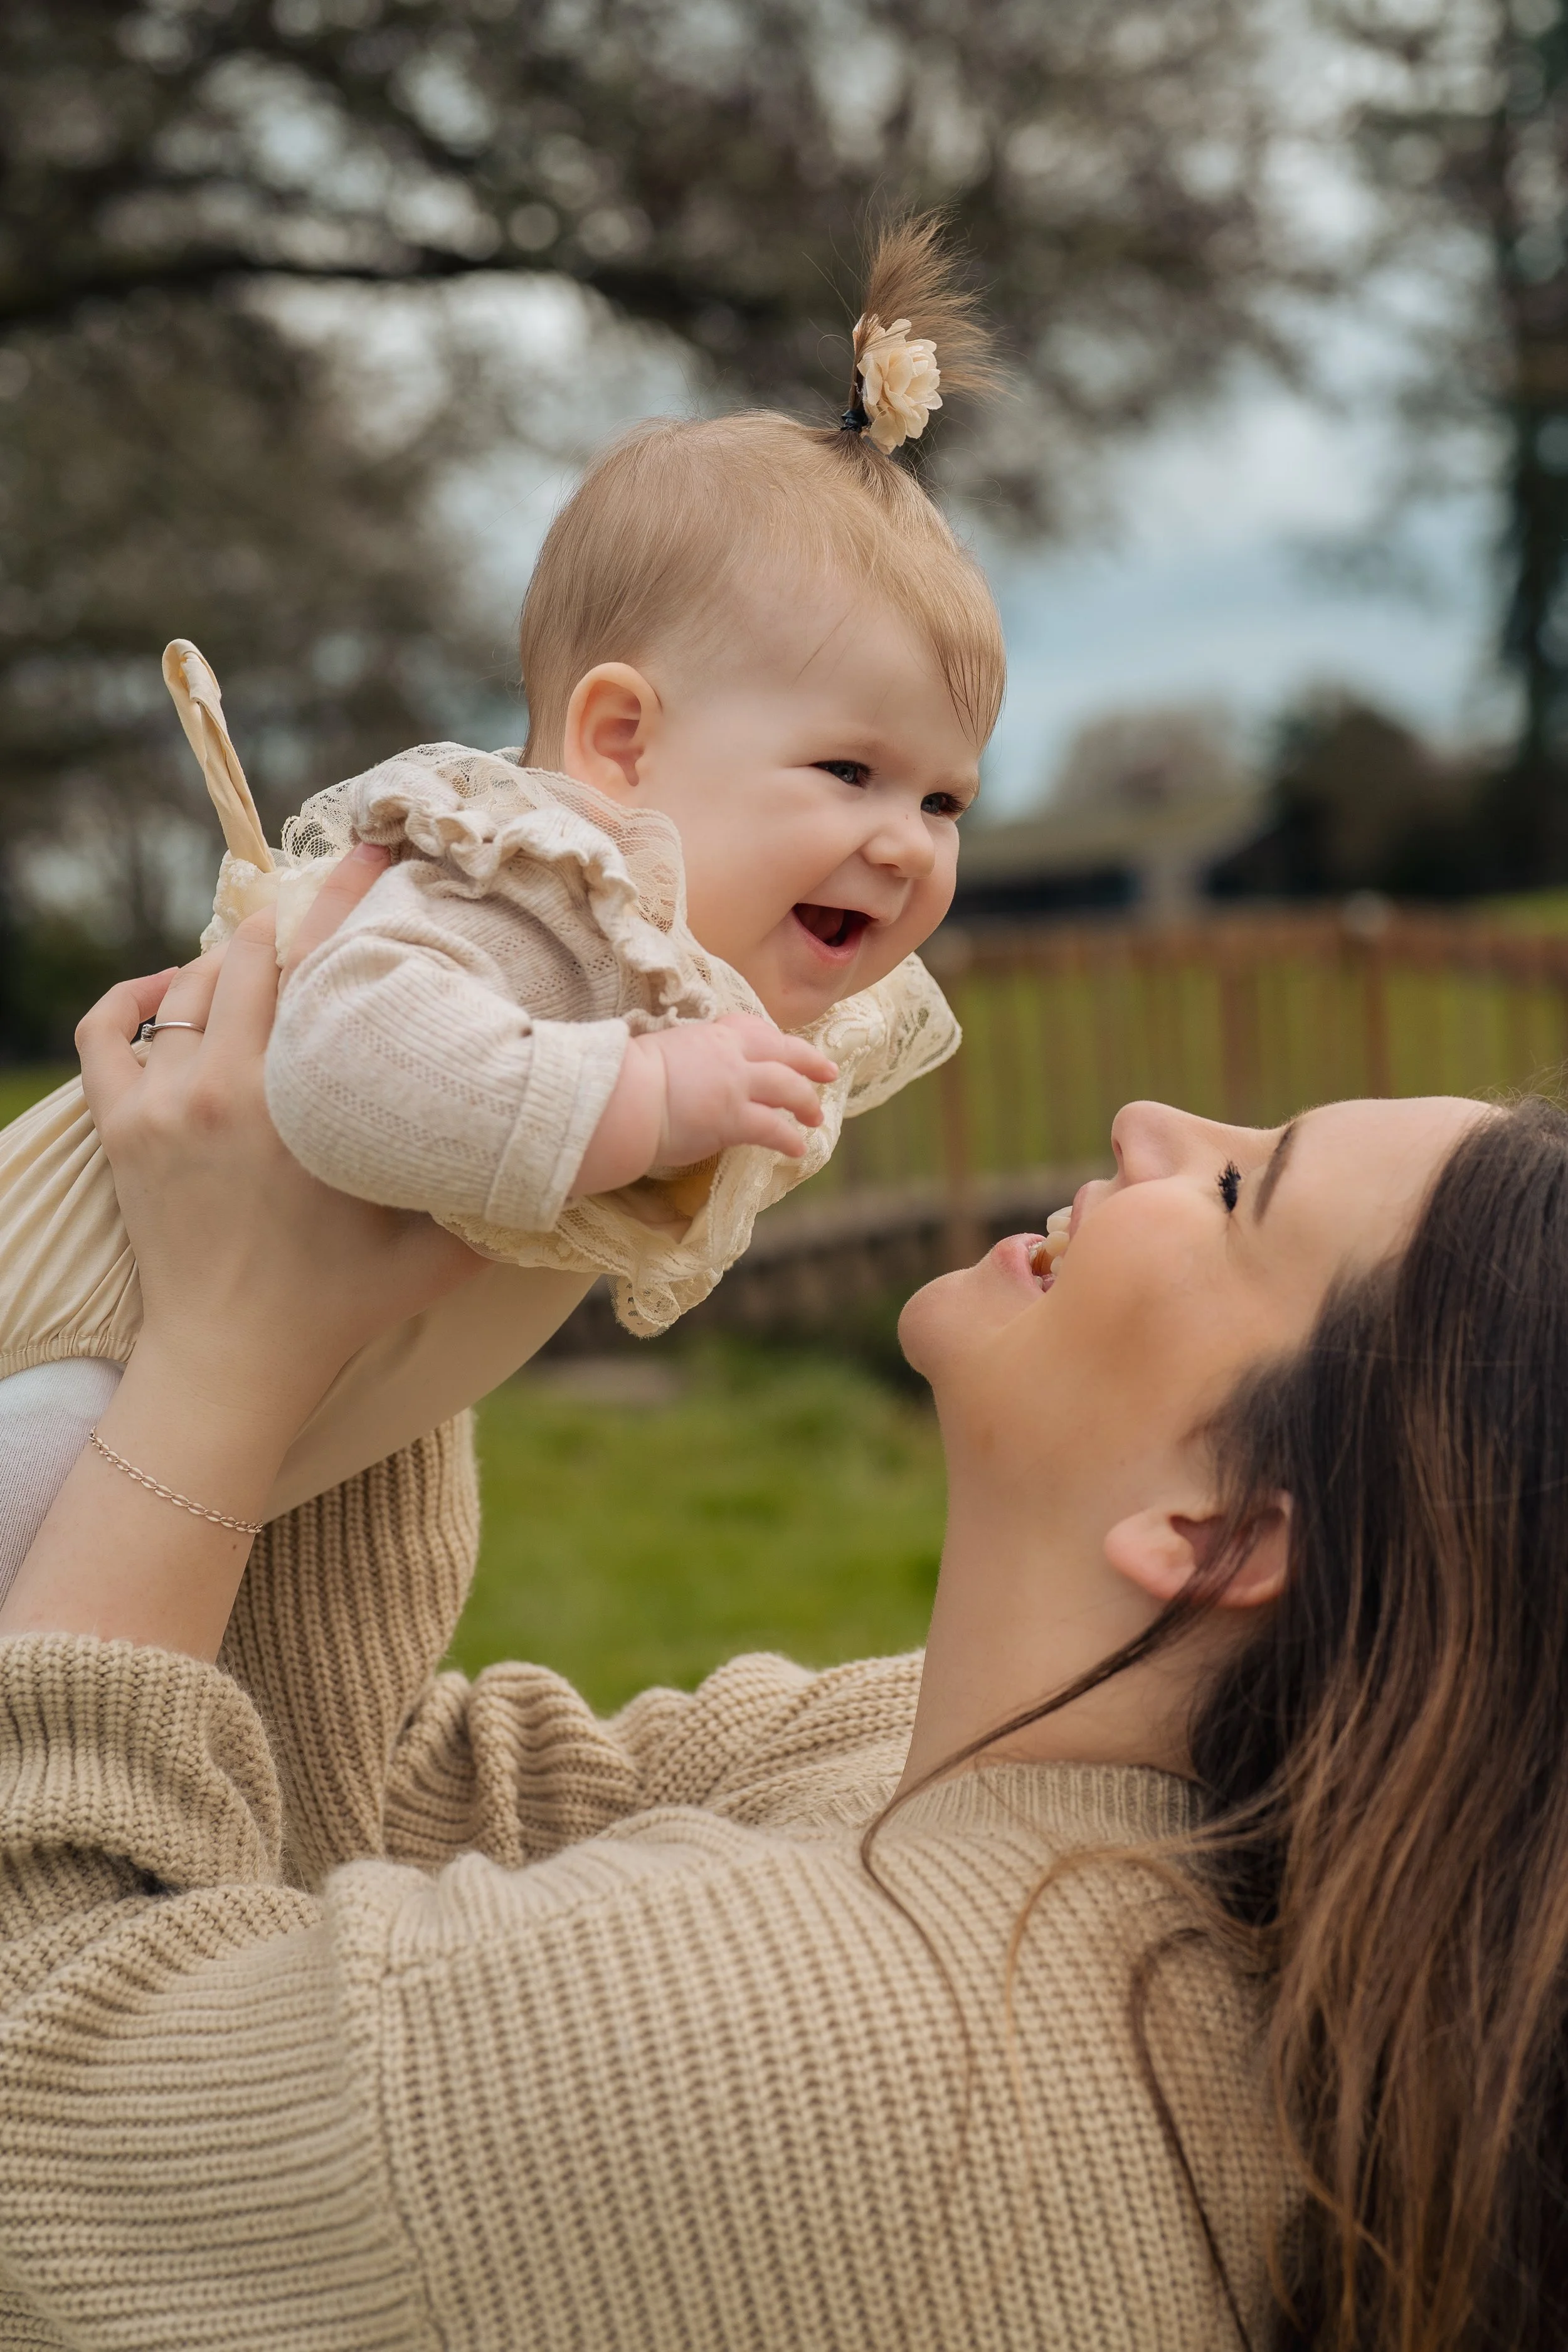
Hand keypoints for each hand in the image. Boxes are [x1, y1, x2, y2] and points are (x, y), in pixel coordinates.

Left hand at [79, 843, 481, 1439]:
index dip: (347, 893)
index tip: (373, 849)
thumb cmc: (339, 1308)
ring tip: (270, 968)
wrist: (231, 1364)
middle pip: (252, 953)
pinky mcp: (121, 1126)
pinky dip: (138, 996)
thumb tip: (588, 1158)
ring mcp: (164, 1102)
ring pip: (190, 985)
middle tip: (327, 909)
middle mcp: (226, 1084)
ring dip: (229, 966)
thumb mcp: (439, 1253)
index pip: (321, 958)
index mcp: (304, 1098)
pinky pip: (110, 1027)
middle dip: (293, 920)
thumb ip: (503, 1199)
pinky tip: (171, 991)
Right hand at [571, 1013, 837, 1196]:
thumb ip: (677, 1059)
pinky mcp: (733, 1120)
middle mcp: (729, 1055)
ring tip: (816, 1116)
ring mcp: (734, 1086)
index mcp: (708, 1036)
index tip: (782, 1046)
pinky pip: (773, 1128)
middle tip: (829, 1072)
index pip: (751, 1028)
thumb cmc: (624, 1078)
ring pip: (787, 1087)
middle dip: (809, 1061)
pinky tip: (798, 1149)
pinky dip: (789, 1139)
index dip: (773, 1039)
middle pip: (782, 1051)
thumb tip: (671, 1072)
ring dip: (806, 1101)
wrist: (620, 1098)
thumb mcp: (657, 1053)